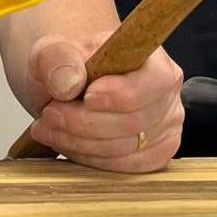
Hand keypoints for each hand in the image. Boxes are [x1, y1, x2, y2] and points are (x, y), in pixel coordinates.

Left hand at [23, 32, 182, 171]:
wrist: (66, 82)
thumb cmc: (68, 63)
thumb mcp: (52, 49)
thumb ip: (57, 59)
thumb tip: (68, 83)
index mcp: (154, 60)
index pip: (153, 82)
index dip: (120, 95)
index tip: (86, 97)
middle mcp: (166, 94)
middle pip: (134, 121)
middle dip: (85, 122)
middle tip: (51, 114)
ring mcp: (163, 127)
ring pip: (125, 148)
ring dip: (81, 142)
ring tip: (50, 127)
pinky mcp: (153, 154)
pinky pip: (124, 167)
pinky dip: (91, 158)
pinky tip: (69, 142)